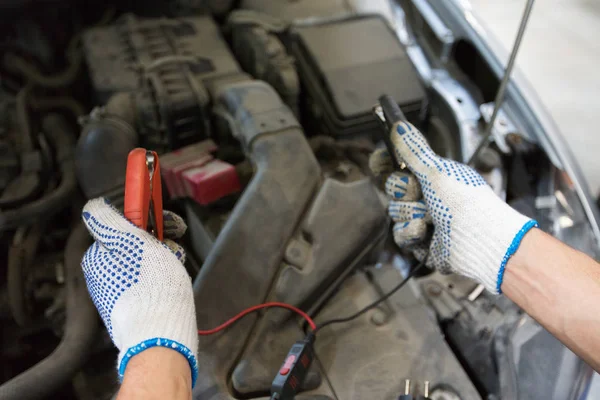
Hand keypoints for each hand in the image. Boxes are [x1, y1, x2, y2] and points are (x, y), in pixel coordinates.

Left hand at [81, 198, 197, 385]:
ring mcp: (118, 292)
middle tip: (174, 243)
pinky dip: (162, 278)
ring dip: (164, 258)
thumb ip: (109, 220)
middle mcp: (103, 274)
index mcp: (97, 256)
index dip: (146, 219)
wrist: (159, 334)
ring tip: (174, 265)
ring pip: (146, 262)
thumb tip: (92, 206)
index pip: (122, 226)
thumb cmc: (148, 284)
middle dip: (158, 240)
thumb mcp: (130, 241)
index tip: (166, 220)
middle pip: (135, 243)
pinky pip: (149, 282)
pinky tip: (171, 283)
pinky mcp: (133, 307)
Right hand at [370, 121, 536, 293]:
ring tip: (431, 218)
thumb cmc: (468, 204)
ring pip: (395, 212)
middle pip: (393, 188)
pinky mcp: (420, 242)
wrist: (480, 242)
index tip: (379, 160)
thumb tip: (399, 126)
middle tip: (418, 191)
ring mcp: (424, 219)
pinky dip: (411, 232)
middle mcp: (429, 196)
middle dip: (402, 190)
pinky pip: (400, 234)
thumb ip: (414, 150)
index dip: (387, 162)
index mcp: (435, 175)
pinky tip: (426, 232)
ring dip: (410, 213)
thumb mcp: (438, 171)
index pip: (401, 164)